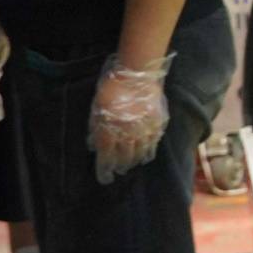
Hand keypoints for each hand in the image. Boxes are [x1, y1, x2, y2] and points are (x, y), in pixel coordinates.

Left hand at [88, 61, 166, 183]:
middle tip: (119, 170)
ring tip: (132, 164)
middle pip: (125, 157)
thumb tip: (95, 146)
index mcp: (110, 131)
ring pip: (141, 152)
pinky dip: (149, 150)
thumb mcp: (96, 109)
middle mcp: (128, 134)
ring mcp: (145, 129)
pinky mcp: (158, 123)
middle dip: (121, 166)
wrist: (136, 73)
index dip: (105, 170)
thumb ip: (96, 129)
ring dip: (135, 160)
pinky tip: (147, 154)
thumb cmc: (111, 89)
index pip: (107, 158)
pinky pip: (154, 142)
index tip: (105, 179)